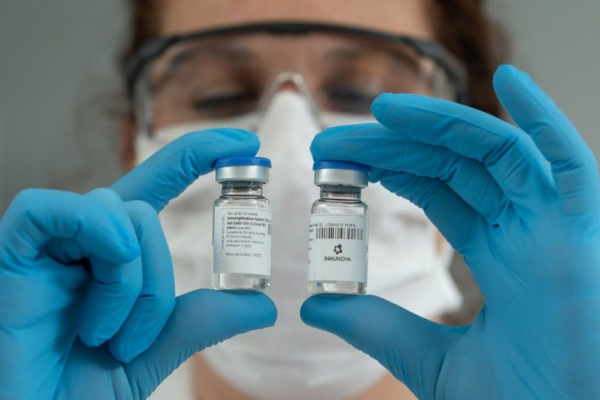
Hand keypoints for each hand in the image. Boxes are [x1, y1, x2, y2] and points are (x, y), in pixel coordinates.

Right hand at [0, 129, 276, 398]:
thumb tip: (263, 306)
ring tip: (108, 337)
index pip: (157, 185)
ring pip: (114, 211)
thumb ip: (199, 321)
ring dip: (129, 281)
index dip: (197, 156)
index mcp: (112, 258)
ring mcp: (45, 248)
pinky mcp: (9, 255)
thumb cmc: (78, 393)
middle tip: (138, 339)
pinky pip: (47, 209)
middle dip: (159, 277)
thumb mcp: (153, 352)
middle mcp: (82, 244)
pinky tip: (99, 277)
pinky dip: (92, 234)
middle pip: (142, 209)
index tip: (246, 143)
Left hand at [302, 65, 599, 397]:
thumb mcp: (429, 360)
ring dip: (440, 124)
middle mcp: (525, 232)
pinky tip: (508, 81)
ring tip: (383, 109)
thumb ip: (378, 326)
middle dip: (396, 144)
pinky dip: (544, 118)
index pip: (439, 191)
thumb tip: (317, 306)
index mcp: (498, 257)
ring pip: (495, 152)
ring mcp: (554, 229)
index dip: (391, 168)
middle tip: (337, 140)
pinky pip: (568, 163)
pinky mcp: (582, 234)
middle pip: (456, 165)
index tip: (340, 162)